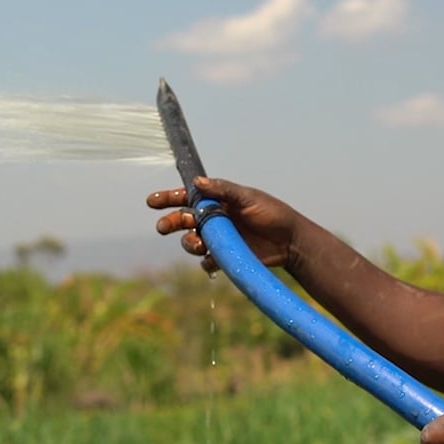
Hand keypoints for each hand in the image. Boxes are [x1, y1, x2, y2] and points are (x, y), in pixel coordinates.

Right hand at [146, 177, 301, 273]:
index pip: (187, 197)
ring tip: (199, 242)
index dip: (168, 198)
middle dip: (170, 223)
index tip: (152, 201)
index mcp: (217, 201)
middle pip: (182, 220)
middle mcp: (214, 219)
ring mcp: (218, 239)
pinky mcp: (224, 258)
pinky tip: (215, 258)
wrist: (290, 241)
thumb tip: (196, 182)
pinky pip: (206, 262)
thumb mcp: (248, 198)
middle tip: (163, 227)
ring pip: (191, 241)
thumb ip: (223, 190)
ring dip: (188, 242)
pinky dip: (206, 261)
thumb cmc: (272, 214)